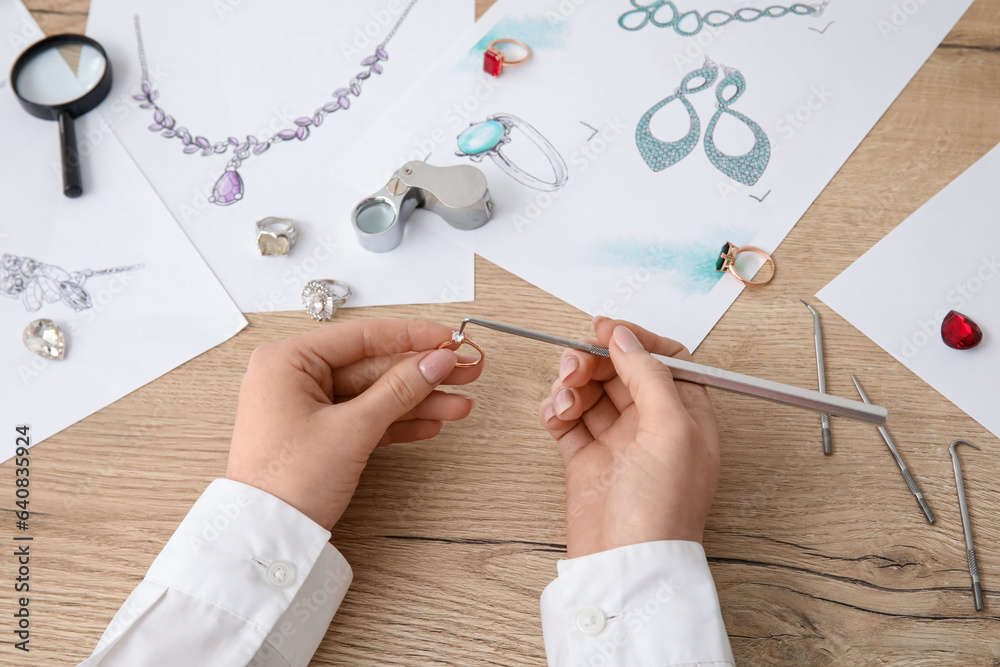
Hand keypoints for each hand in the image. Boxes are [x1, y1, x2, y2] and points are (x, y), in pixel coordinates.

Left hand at [226, 318, 482, 530]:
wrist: (268, 539)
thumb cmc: (287, 482)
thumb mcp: (352, 429)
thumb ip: (399, 389)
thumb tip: (435, 360)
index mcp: (288, 361)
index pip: (362, 336)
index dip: (413, 336)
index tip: (449, 339)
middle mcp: (294, 378)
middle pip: (373, 365)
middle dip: (422, 372)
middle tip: (464, 370)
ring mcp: (307, 408)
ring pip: (375, 394)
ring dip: (418, 400)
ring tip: (459, 403)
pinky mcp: (319, 435)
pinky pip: (366, 418)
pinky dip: (398, 422)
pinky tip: (431, 421)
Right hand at [538, 317, 720, 557]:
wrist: (625, 567)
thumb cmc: (662, 511)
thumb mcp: (672, 431)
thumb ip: (650, 376)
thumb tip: (627, 338)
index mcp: (686, 416)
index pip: (664, 358)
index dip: (635, 339)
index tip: (606, 329)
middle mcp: (653, 426)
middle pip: (621, 371)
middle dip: (594, 360)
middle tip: (574, 365)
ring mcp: (618, 443)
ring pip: (591, 391)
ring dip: (572, 383)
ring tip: (563, 397)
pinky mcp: (586, 461)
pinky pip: (568, 419)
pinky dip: (556, 410)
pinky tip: (554, 415)